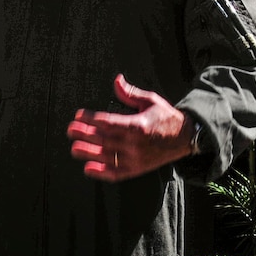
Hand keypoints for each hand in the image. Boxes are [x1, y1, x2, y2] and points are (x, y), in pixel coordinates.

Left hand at [66, 74, 193, 182]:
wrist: (185, 138)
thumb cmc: (166, 117)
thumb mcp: (150, 100)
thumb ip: (130, 93)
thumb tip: (117, 81)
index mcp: (138, 125)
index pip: (109, 122)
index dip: (91, 120)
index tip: (79, 116)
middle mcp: (136, 144)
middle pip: (104, 140)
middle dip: (86, 135)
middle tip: (71, 130)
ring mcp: (136, 159)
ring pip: (107, 157)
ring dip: (89, 153)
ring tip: (74, 148)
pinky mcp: (137, 169)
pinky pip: (116, 174)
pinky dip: (101, 173)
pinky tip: (88, 169)